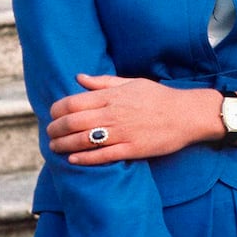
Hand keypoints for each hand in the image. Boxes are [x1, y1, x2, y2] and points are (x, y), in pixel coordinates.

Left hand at [47, 75, 223, 162]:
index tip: (52, 114)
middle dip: (55, 129)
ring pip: (84, 140)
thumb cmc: (159, 97)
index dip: (56, 110)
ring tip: (54, 147)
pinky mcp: (132, 149)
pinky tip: (73, 159)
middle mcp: (114, 114)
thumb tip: (79, 77)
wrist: (187, 114)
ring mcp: (123, 133)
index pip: (73, 102)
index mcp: (112, 96)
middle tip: (49, 133)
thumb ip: (103, 82)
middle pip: (73, 122)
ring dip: (64, 145)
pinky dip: (84, 158)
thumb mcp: (132, 82)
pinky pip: (102, 156)